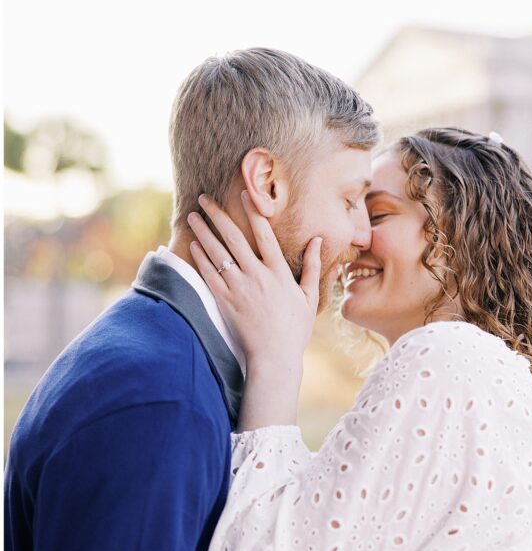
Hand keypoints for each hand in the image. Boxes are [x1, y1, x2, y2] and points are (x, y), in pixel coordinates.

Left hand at [188, 192, 320, 422]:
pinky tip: (193, 244)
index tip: (243, 193)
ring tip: (192, 217)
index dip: (253, 211)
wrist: (274, 357)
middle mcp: (257, 276)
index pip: (264, 234)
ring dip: (203, 232)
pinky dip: (200, 258)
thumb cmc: (294, 329)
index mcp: (279, 272)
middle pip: (233, 238)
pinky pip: (209, 275)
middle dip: (217, 215)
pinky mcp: (225, 301)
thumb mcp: (310, 297)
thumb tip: (318, 241)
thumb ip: (314, 267)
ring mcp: (239, 288)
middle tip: (204, 198)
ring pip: (217, 253)